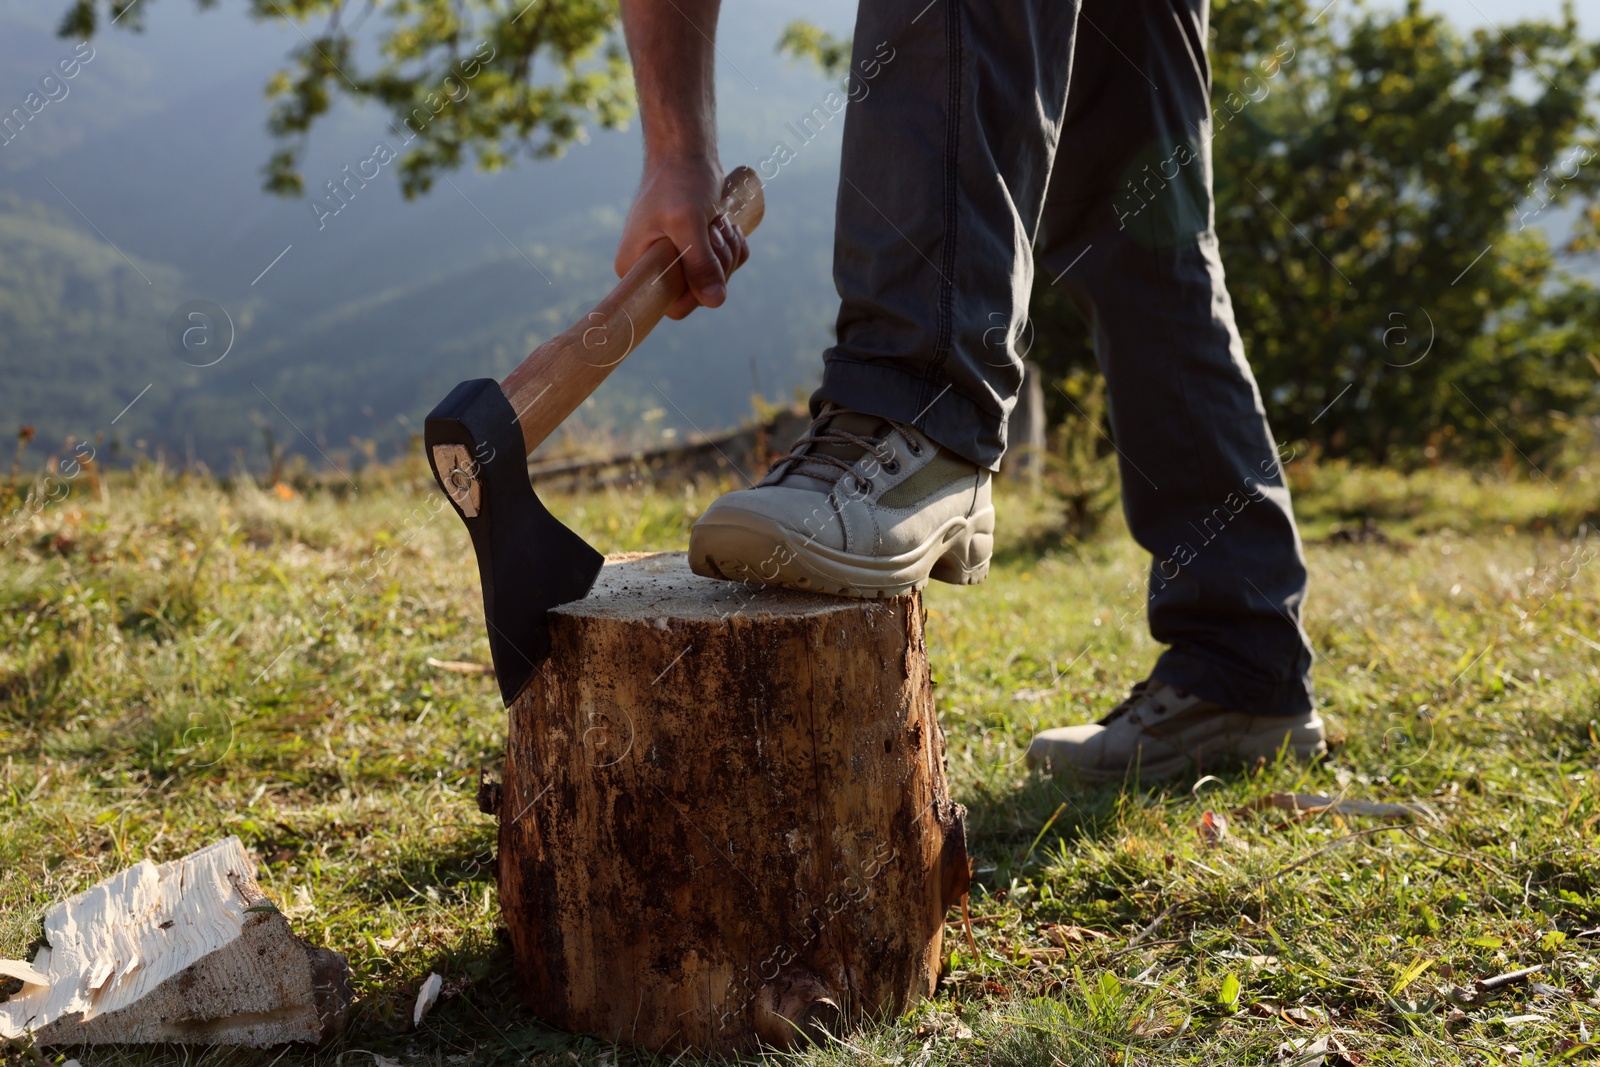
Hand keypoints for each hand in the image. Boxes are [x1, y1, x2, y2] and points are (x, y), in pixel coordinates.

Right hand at [615, 157, 749, 319]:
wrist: (686, 152)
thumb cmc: (679, 182)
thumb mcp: (688, 223)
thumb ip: (700, 263)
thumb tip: (715, 302)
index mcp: (636, 268)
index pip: (671, 306)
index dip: (697, 292)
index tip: (706, 258)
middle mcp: (652, 269)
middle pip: (699, 294)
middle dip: (718, 264)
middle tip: (714, 231)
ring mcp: (676, 260)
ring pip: (716, 280)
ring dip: (728, 252)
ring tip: (717, 222)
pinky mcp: (695, 250)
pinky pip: (725, 265)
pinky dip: (733, 246)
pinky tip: (725, 223)